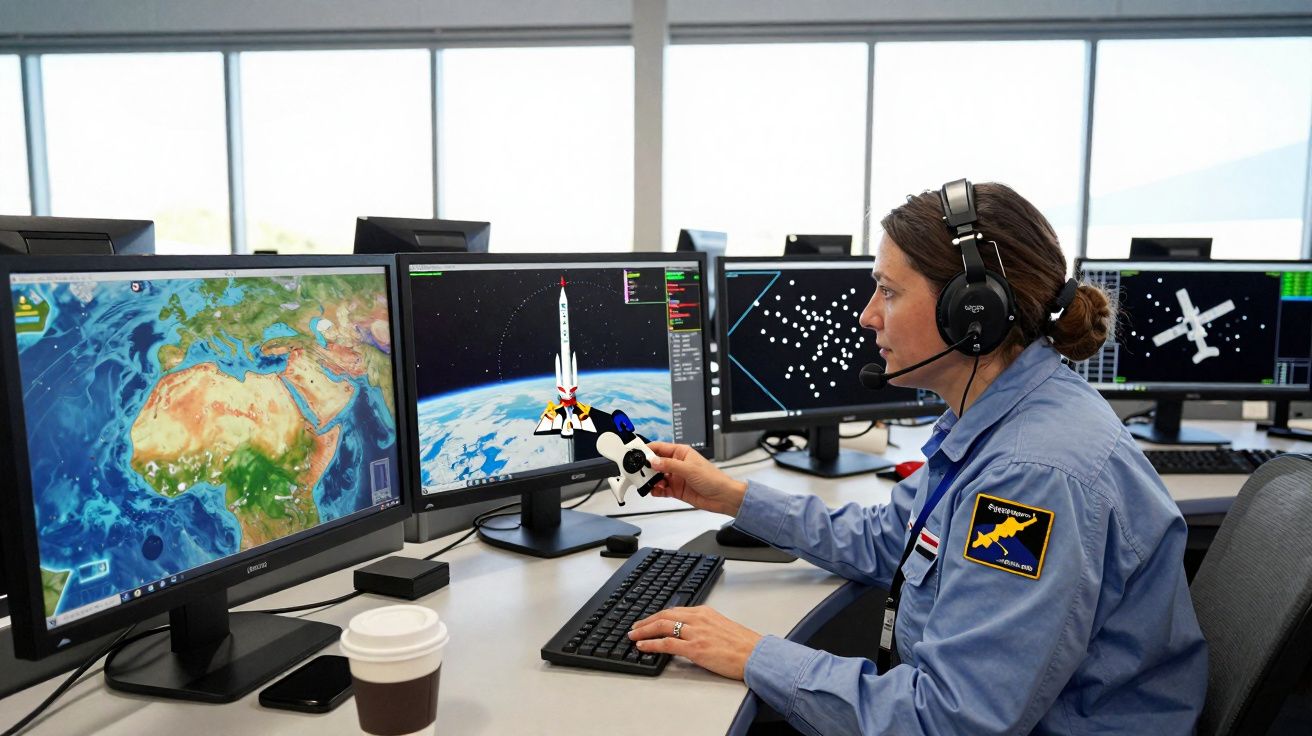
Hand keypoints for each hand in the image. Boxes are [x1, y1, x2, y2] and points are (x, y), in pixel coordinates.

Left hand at [628, 606, 762, 679]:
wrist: (756, 655)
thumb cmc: (744, 645)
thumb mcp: (721, 627)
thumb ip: (704, 627)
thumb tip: (689, 633)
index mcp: (705, 612)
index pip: (674, 611)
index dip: (657, 616)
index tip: (648, 621)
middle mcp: (698, 619)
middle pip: (664, 616)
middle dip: (646, 622)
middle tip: (635, 628)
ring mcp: (695, 633)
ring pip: (662, 627)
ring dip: (644, 631)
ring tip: (634, 636)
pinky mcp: (695, 648)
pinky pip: (667, 643)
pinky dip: (651, 644)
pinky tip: (643, 646)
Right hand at [646, 441, 747, 515]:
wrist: (723, 497)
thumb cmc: (713, 479)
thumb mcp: (689, 469)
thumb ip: (669, 465)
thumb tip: (654, 461)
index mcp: (681, 453)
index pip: (660, 448)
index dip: (648, 450)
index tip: (637, 453)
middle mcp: (677, 464)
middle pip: (656, 463)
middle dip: (647, 467)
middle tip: (639, 472)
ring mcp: (676, 477)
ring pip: (657, 477)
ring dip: (651, 480)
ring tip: (648, 483)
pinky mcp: (676, 489)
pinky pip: (661, 489)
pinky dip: (656, 490)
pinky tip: (655, 491)